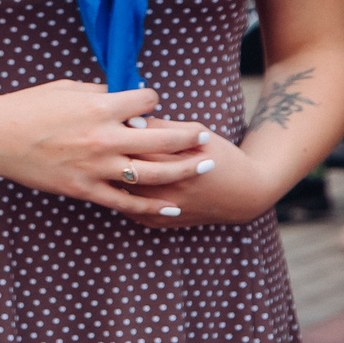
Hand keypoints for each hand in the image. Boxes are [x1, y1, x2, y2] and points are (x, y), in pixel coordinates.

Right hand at [0, 81, 214, 220]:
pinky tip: (171, 207)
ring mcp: (96, 167)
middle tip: (206, 136)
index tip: (154, 102)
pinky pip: (125, 202)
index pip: (146, 101)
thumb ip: (98, 93)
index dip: (154, 99)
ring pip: (153, 174)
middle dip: (188, 137)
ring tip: (204, 166)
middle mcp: (104, 138)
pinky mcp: (84, 189)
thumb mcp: (64, 89)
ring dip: (182, 170)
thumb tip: (123, 95)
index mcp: (99, 108)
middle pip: (162, 139)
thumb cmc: (25, 107)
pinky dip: (151, 207)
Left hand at [115, 132, 283, 229]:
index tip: (108, 120)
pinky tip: (108, 180)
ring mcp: (163, 210)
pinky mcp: (160, 223)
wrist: (244, 194)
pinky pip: (126, 210)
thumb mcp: (198, 134)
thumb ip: (164, 127)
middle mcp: (168, 191)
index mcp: (178, 165)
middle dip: (108, 153)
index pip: (135, 145)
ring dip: (108, 175)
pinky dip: (115, 195)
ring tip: (100, 157)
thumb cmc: (220, 156)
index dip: (118, 131)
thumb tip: (129, 119)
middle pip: (123, 169)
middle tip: (99, 138)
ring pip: (120, 192)